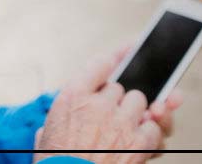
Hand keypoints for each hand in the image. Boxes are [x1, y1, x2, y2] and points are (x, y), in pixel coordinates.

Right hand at [34, 47, 180, 163]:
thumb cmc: (55, 163)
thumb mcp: (47, 133)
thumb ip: (61, 115)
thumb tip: (66, 115)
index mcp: (72, 96)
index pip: (100, 62)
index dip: (117, 56)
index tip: (129, 48)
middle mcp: (98, 103)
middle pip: (121, 86)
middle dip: (118, 101)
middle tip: (112, 117)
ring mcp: (121, 121)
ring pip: (139, 101)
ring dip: (135, 114)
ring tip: (125, 129)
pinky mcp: (138, 142)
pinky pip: (154, 127)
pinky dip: (150, 134)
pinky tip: (140, 141)